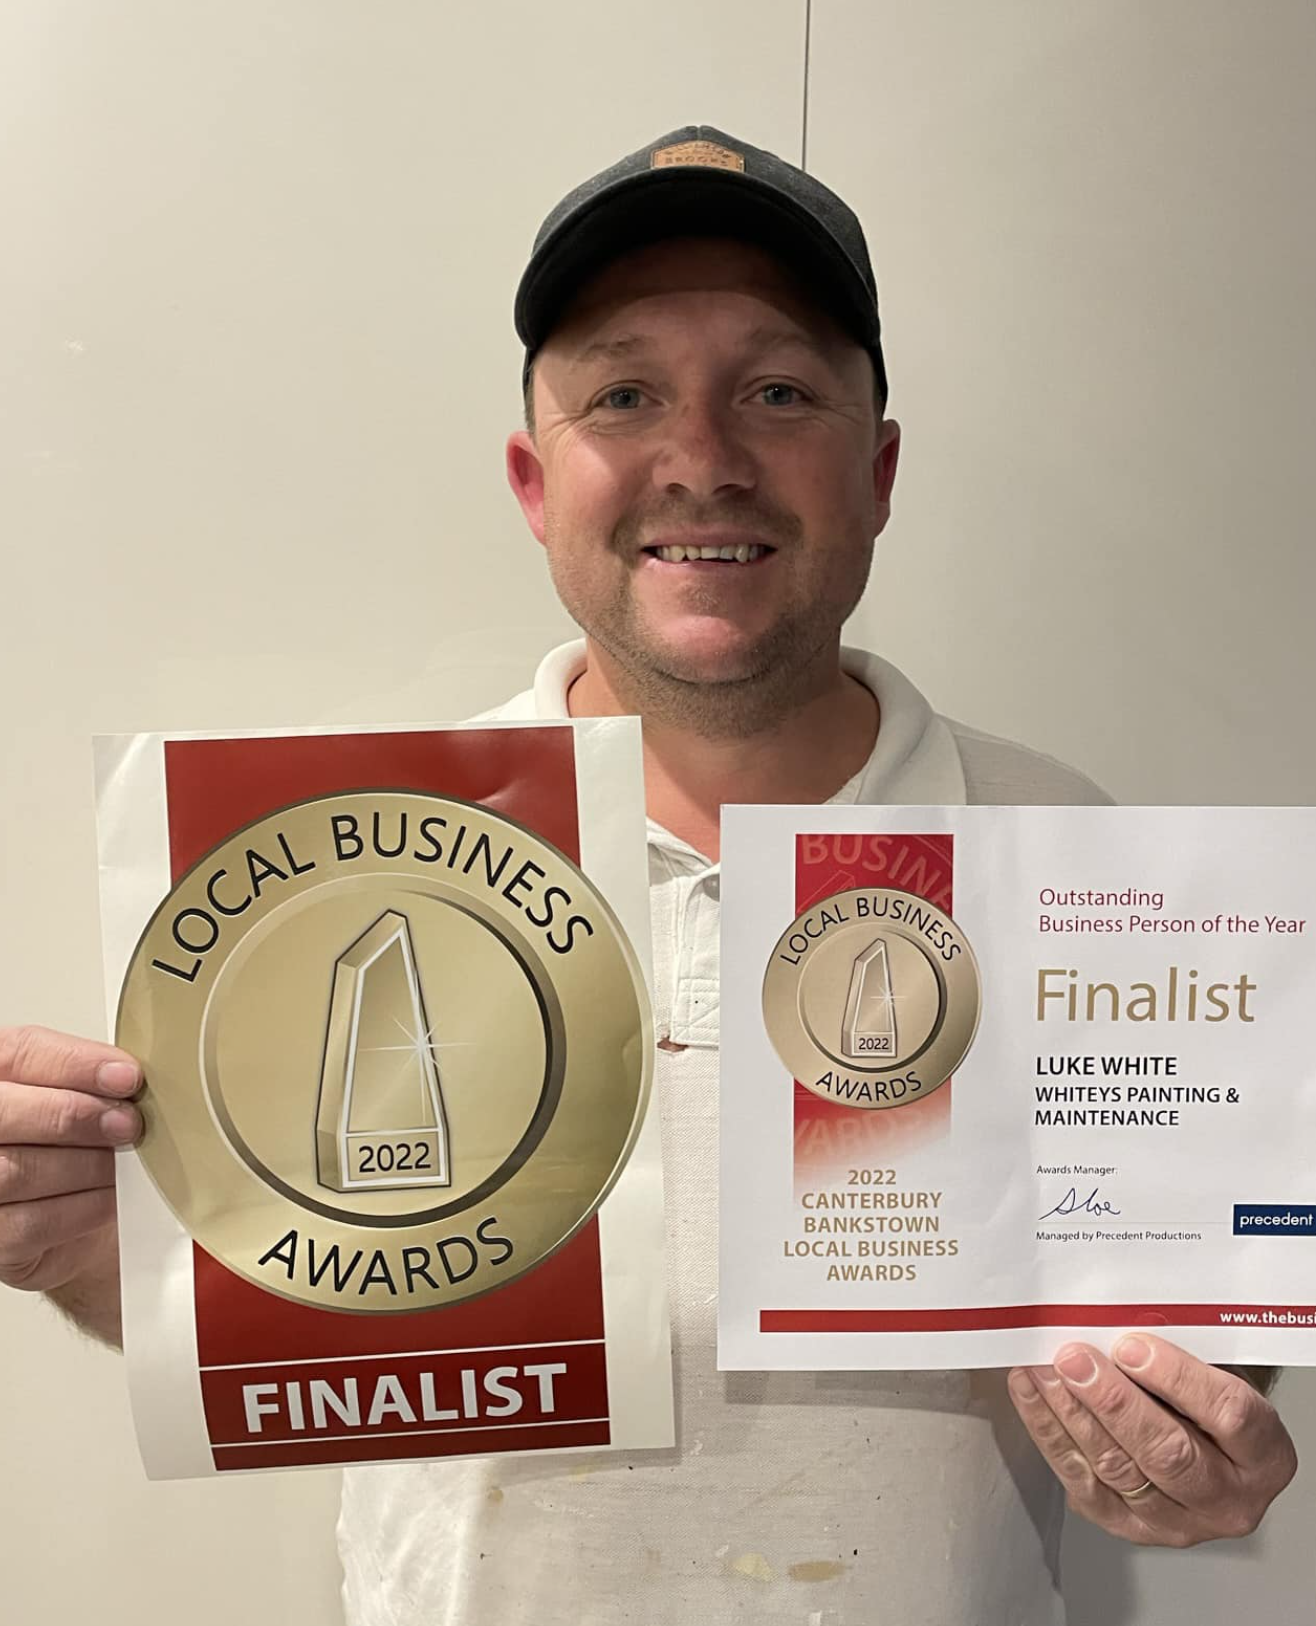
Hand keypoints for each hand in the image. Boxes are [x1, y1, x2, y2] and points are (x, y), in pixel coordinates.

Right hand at [0, 1024, 141, 1295]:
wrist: (72, 1224)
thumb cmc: (72, 1149)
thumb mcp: (80, 1100)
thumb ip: (89, 1082)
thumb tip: (126, 1076)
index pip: (18, 1054)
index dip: (74, 1063)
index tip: (126, 1077)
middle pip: (6, 1112)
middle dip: (74, 1115)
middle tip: (126, 1124)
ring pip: (16, 1170)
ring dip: (84, 1166)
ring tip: (120, 1163)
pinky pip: (31, 1223)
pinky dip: (82, 1208)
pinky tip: (109, 1198)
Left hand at [1008, 1334, 1296, 1544]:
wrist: (1203, 1446)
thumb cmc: (1206, 1400)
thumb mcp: (1214, 1373)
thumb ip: (1179, 1354)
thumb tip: (1117, 1323)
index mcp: (1264, 1455)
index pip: (1228, 1415)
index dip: (1177, 1378)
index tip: (1131, 1345)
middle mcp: (1227, 1500)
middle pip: (1168, 1453)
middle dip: (1112, 1402)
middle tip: (1074, 1359)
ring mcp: (1178, 1523)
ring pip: (1119, 1470)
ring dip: (1072, 1414)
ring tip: (1044, 1370)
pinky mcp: (1129, 1527)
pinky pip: (1083, 1484)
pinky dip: (1050, 1434)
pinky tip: (1032, 1395)